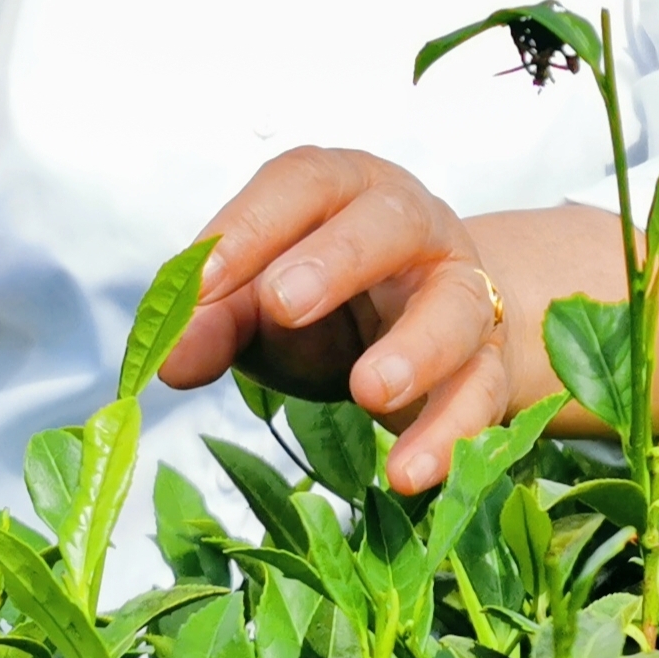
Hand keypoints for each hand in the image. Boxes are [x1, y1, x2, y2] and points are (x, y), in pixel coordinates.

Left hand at [159, 147, 511, 492]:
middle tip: (281, 304)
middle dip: (335, 260)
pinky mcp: (491, 360)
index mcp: (346, 190)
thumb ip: (215, 323)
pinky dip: (450, 434)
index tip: (202, 283)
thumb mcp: (263, 308)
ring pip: (455, 306)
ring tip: (369, 392)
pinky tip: (409, 474)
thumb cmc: (331, 304)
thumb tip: (167, 361)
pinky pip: (482, 391)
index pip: (302, 183)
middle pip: (389, 221)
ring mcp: (463, 290)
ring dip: (415, 349)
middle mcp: (414, 225)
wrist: (435, 332)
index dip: (251, 225)